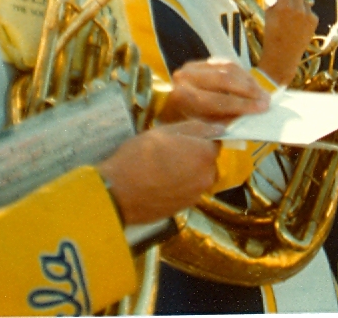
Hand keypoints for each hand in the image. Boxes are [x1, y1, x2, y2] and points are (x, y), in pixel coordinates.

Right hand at [98, 120, 222, 224]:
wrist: (119, 192)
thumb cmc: (140, 155)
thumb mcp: (165, 131)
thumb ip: (196, 128)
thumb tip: (218, 128)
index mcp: (205, 154)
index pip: (214, 141)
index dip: (197, 138)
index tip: (180, 139)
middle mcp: (207, 176)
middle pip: (208, 161)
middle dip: (195, 155)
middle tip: (169, 153)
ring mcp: (196, 195)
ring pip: (198, 177)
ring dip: (188, 171)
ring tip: (163, 169)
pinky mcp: (185, 208)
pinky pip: (188, 191)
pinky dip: (180, 186)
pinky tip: (161, 182)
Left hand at [158, 58, 270, 123]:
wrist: (164, 109)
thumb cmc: (184, 124)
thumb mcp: (200, 128)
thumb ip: (223, 122)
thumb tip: (249, 118)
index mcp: (183, 97)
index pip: (219, 100)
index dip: (243, 104)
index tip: (262, 109)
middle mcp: (186, 77)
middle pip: (225, 80)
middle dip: (249, 91)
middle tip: (266, 100)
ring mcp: (192, 66)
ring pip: (228, 68)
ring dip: (248, 81)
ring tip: (262, 92)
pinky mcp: (200, 62)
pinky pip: (226, 63)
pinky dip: (242, 73)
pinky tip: (252, 84)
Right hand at [257, 0, 318, 84]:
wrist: (283, 56)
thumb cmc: (272, 36)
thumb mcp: (268, 15)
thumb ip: (275, 1)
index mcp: (284, 6)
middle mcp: (298, 8)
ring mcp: (308, 14)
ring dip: (297, 0)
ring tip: (290, 12)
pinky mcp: (314, 21)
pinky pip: (309, 10)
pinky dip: (303, 12)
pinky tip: (297, 22)